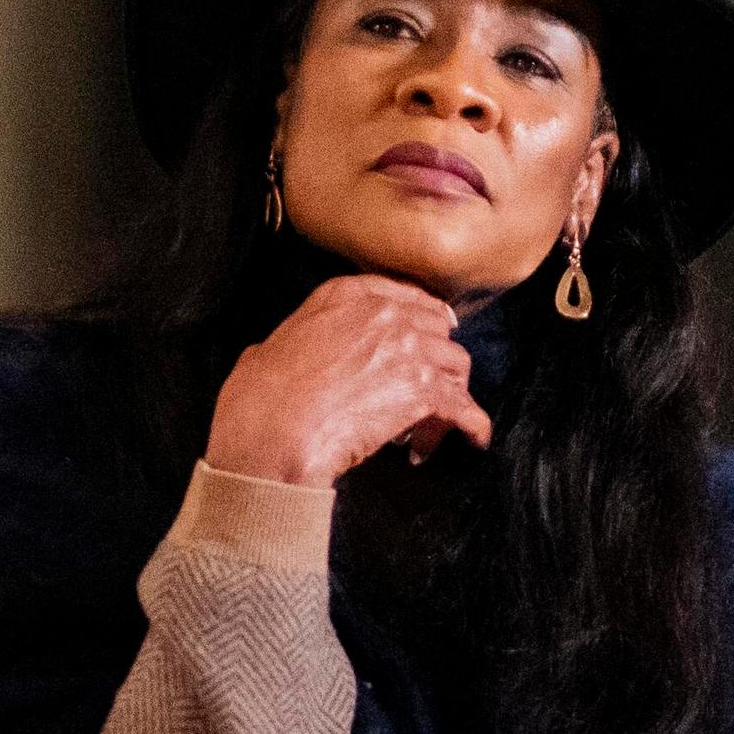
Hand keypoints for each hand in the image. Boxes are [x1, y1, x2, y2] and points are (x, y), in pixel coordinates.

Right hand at [203, 273, 491, 485]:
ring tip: (428, 427)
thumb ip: (296, 340)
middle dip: (434, 359)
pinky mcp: (424, 391)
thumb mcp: (269, 348)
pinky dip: (472, 424)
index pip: (405, 296)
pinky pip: (465, 407)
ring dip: (448, 395)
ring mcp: (408, 348)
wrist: (272, 434)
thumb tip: (291, 353)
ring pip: (455, 365)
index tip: (431, 334)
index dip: (422, 319)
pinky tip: (474, 438)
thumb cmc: (259, 400)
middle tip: (423, 391)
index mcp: (344, 295)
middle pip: (436, 329)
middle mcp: (383, 313)